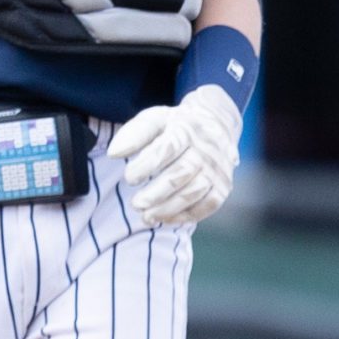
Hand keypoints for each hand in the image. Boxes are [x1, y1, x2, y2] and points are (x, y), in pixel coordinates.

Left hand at [112, 84, 241, 226]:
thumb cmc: (177, 125)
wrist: (217, 124)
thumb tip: (114, 153)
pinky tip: (166, 219)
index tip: (129, 178)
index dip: (147, 165)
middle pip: (181, 173)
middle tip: (136, 204)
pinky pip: (209, 204)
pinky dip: (187, 215)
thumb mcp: (155, 119)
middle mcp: (206, 149)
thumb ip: (134, 134)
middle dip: (157, 192)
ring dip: (169, 207)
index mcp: (186, 129)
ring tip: (146, 216)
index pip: (168, 148)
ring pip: (194, 192)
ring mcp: (217, 169)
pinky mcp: (224, 186)